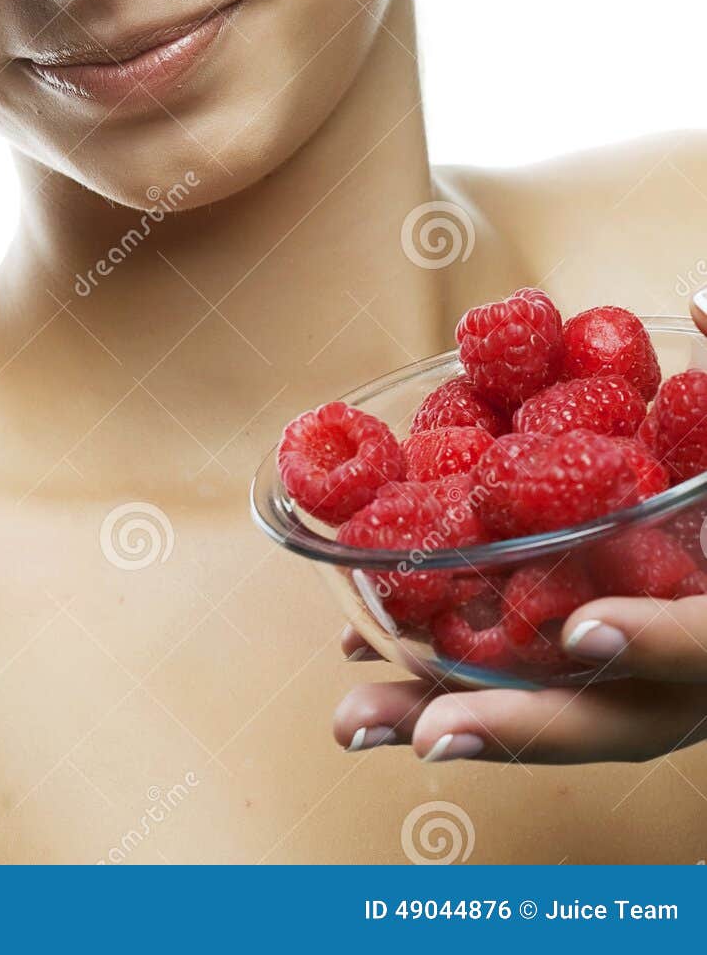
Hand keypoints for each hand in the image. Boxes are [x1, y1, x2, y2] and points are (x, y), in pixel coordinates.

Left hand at [334, 292, 706, 764]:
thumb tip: (696, 298)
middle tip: (433, 730)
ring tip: (355, 718)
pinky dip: (444, 687)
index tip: (584, 625)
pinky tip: (365, 666)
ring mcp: (639, 684)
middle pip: (613, 719)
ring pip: (549, 722)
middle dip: (523, 726)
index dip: (660, 641)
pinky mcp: (586, 672)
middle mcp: (690, 670)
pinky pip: (518, 693)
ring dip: (450, 720)